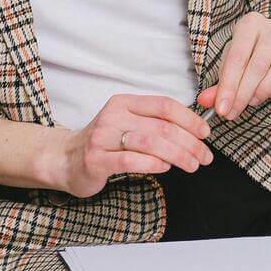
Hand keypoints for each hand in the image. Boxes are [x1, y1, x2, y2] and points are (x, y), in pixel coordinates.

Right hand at [52, 93, 213, 197]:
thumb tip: (195, 130)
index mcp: (125, 103)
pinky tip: (166, 168)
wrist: (65, 159)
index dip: (190, 119)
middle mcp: (113, 116)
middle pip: (162, 126)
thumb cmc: (105, 143)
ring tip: (192, 164)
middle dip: (190, 143)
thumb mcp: (129, 124)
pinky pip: (131, 160)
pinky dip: (153, 164)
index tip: (205, 133)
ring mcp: (102, 137)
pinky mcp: (96, 160)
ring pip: (150, 143)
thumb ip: (156, 124)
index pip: (165, 105)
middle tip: (205, 156)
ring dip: (178, 155)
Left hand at [196, 11, 270, 120]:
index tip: (222, 109)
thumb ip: (220, 82)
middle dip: (243, 95)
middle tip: (233, 113)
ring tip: (252, 101)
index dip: (229, 86)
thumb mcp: (233, 59)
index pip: (237, 58)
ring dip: (263, 92)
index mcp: (250, 24)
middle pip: (258, 66)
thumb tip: (205, 101)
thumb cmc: (252, 49)